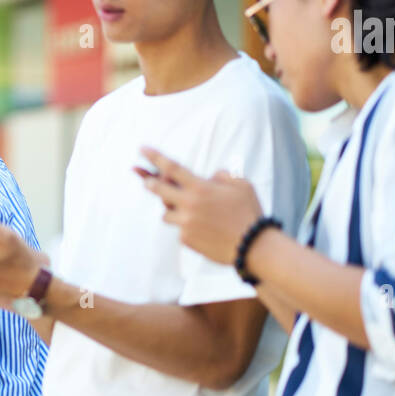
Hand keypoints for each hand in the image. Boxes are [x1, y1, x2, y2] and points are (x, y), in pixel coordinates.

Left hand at [136, 147, 263, 265]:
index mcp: (200, 188)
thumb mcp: (241, 185)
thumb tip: (209, 177)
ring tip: (195, 214)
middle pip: (158, 190)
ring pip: (167, 213)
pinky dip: (188, 228)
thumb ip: (222, 176)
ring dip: (174, 210)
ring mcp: (185, 223)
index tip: (142, 149)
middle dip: (148, 182)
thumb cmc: (249, 213)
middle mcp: (188, 204)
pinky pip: (180, 230)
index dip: (154, 157)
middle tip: (146, 180)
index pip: (171, 168)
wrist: (252, 246)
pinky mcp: (186, 239)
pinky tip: (206, 231)